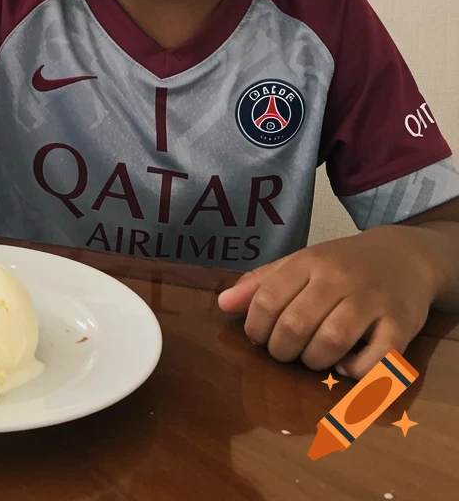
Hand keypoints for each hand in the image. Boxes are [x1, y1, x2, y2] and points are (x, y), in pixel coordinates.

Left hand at [216, 225, 438, 377]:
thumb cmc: (343, 264)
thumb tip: (223, 305)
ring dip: (313, 361)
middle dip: (281, 349)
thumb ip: (261, 283)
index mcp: (309, 262)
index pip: (268, 298)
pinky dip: (356, 371)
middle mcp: (339, 278)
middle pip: (296, 324)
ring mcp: (371, 301)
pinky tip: (345, 367)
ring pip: (331, 341)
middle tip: (284, 353)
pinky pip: (377, 358)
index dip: (255, 327)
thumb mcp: (300, 263)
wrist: (406, 256)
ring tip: (311, 358)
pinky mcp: (402, 324)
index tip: (258, 337)